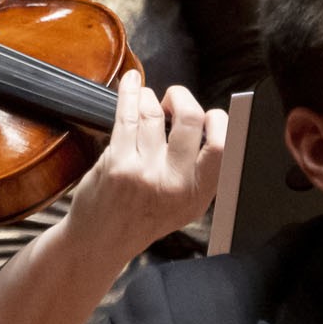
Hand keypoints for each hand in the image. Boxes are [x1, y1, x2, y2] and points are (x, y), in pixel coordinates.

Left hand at [69, 70, 227, 252]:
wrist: (100, 242)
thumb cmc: (141, 219)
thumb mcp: (184, 206)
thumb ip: (198, 171)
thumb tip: (205, 123)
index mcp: (198, 193)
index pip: (221, 145)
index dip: (217, 119)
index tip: (207, 113)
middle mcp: (174, 183)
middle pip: (189, 119)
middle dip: (181, 96)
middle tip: (173, 97)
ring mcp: (144, 171)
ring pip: (153, 113)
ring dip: (149, 97)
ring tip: (146, 98)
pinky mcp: (117, 162)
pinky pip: (126, 115)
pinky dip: (129, 92)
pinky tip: (130, 81)